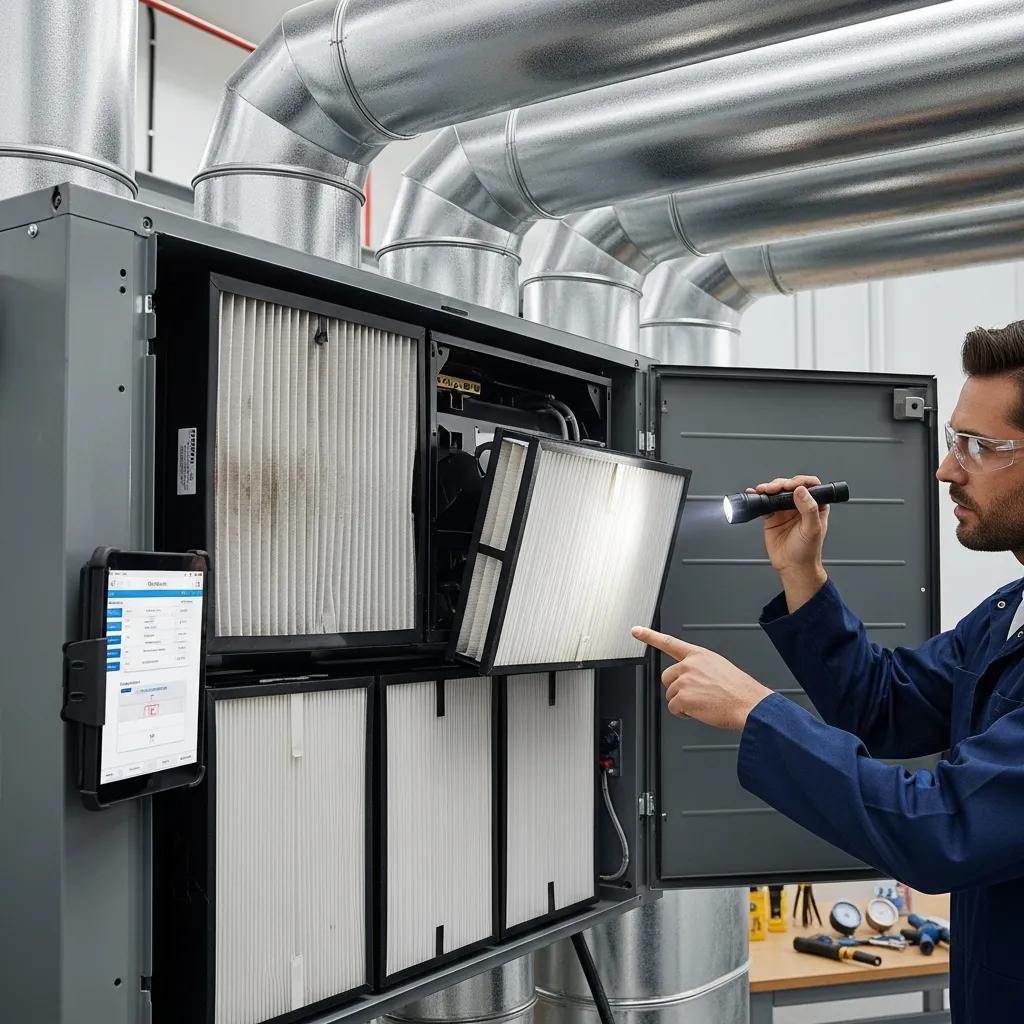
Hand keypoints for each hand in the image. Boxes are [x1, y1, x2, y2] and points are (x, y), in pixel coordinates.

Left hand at [632, 626, 771, 730]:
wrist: (750, 704)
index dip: (650, 636)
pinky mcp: (683, 697)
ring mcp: (685, 681)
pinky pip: (674, 709)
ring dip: (683, 702)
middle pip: (667, 677)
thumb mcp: (719, 667)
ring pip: (671, 695)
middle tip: (697, 694)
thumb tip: (690, 677)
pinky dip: (684, 713)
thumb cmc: (739, 690)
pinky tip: (700, 711)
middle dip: (677, 688)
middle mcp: (689, 665)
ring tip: (704, 703)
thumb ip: (700, 668)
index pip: (669, 642)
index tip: (636, 631)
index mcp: (699, 655)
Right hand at [752, 475, 828, 610]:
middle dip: (780, 484)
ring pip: (776, 492)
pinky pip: (764, 503)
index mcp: (815, 506)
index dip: (800, 481)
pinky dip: (758, 497)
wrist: (793, 567)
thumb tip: (801, 491)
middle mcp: (799, 505)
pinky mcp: (772, 516)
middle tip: (774, 488)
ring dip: (768, 488)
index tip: (791, 485)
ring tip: (763, 490)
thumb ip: (809, 509)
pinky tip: (754, 494)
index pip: (810, 486)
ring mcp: (784, 510)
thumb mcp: (812, 529)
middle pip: (790, 486)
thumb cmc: (807, 551)